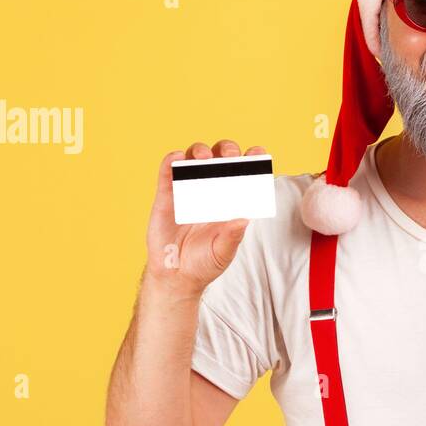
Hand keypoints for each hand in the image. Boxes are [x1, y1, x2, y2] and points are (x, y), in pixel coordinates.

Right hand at [144, 140, 267, 297]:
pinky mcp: (166, 196)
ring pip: (194, 159)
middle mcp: (210, 190)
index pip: (243, 174)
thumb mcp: (222, 252)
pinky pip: (167, 172)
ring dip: (199, 151)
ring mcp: (187, 190)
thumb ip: (232, 236)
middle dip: (226, 150)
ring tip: (204, 157)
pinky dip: (171, 161)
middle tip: (230, 156)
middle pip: (219, 159)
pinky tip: (177, 158)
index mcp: (230, 201)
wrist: (175, 275)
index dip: (251, 160)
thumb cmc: (204, 262)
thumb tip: (243, 220)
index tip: (258, 154)